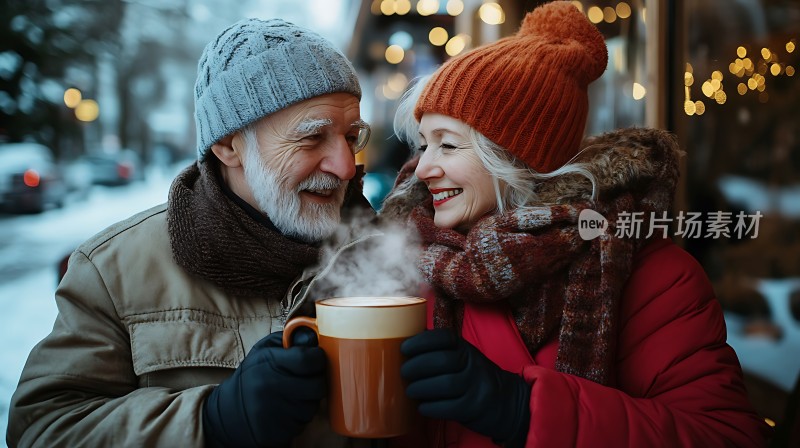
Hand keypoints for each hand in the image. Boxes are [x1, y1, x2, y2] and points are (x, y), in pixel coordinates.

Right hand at [203, 329, 325, 446]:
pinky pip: (304, 422)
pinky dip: (300, 416)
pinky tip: (287, 409)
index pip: (309, 359)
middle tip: (306, 379)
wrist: (228, 412)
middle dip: (316, 381)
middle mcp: (271, 387)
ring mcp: (275, 412)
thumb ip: (290, 339)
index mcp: (268, 363)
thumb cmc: (252, 376)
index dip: (318, 358)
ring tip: (294, 395)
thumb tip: (314, 337)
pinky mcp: (279, 431)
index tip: (314, 359)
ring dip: (309, 400)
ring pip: (313, 406)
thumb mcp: (264, 350)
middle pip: (317, 385)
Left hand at [400, 329, 530, 446]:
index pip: (443, 337)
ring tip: (411, 390)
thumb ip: (440, 351)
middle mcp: (472, 364)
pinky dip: (431, 407)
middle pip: (441, 361)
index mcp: (465, 348)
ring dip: (421, 388)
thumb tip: (405, 344)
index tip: (404, 349)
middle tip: (404, 372)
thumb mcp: (463, 357)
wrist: (506, 401)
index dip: (420, 341)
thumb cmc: (473, 377)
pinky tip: (422, 407)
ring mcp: (476, 386)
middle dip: (417, 366)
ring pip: (445, 384)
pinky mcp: (475, 407)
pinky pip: (450, 407)